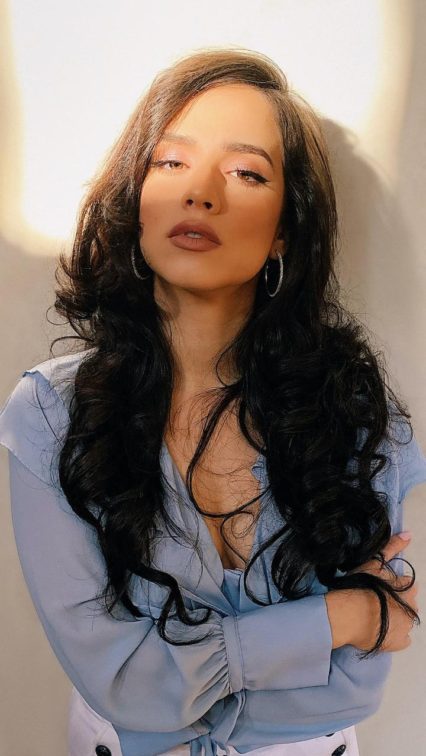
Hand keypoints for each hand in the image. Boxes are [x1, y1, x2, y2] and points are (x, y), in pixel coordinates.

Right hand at [347, 533, 417, 651]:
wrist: (349, 614)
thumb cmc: (361, 586)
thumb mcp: (375, 562)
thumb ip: (393, 547)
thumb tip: (409, 534)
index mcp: (409, 588)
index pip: (407, 585)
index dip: (394, 585)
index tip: (381, 587)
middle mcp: (413, 607)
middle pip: (408, 603)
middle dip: (398, 601)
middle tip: (378, 601)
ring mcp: (407, 626)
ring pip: (406, 620)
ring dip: (396, 617)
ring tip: (377, 615)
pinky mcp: (400, 643)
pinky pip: (403, 639)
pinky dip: (396, 636)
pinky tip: (383, 630)